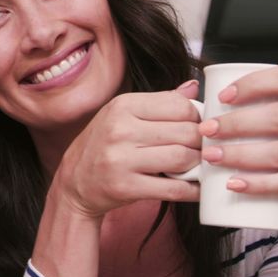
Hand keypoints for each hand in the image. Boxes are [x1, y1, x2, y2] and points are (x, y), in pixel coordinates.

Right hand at [52, 84, 201, 218]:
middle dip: (201, 143)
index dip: (197, 117)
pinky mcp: (126, 187)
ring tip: (196, 166)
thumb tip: (193, 86)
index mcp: (123, 105)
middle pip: (186, 132)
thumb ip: (160, 102)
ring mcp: (121, 159)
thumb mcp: (123, 114)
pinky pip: (174, 188)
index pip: (180, 105)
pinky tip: (196, 187)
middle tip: (202, 149)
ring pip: (183, 158)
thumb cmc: (103, 145)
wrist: (75, 181)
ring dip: (197, 165)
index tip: (198, 127)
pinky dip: (193, 190)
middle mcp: (120, 129)